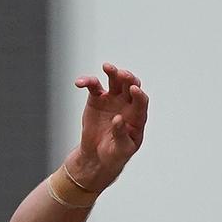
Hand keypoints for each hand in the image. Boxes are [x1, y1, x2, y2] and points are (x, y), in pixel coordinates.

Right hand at [67, 63, 149, 190]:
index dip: (139, 95)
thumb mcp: (122, 148)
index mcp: (138, 116)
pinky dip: (87, 81)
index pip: (142, 101)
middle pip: (131, 86)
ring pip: (115, 81)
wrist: (98, 155)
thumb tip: (118, 119)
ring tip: (107, 67)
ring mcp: (113, 99)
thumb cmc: (116, 153)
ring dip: (112, 72)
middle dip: (128, 78)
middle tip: (122, 74)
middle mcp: (128, 104)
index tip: (134, 90)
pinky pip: (93, 86)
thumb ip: (122, 134)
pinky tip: (80, 82)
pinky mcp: (97, 99)